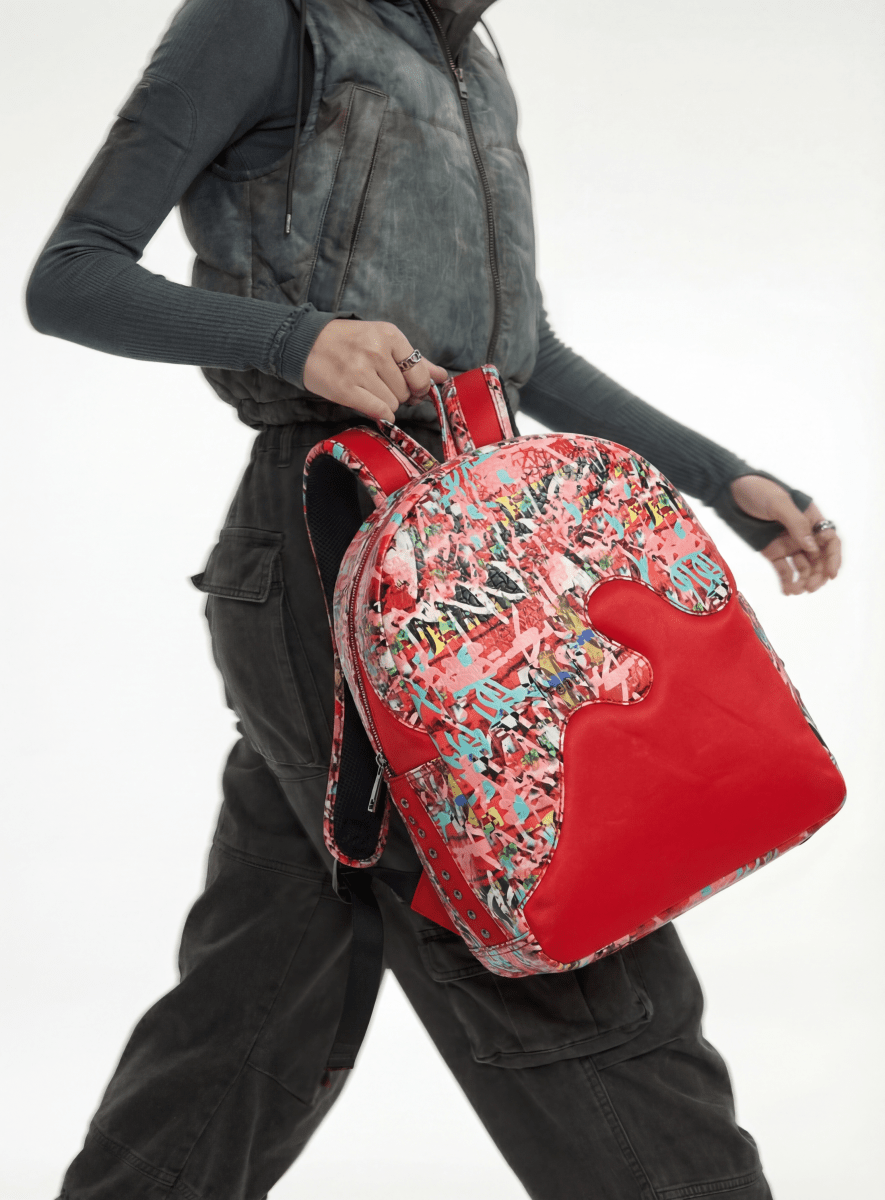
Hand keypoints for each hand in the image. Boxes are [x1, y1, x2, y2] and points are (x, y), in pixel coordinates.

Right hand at [303, 319, 447, 421]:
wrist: (305, 342)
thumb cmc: (347, 342)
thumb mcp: (382, 340)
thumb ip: (414, 359)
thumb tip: (442, 376)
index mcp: (389, 335)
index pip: (420, 372)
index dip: (419, 387)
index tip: (411, 389)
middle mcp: (377, 351)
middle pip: (406, 392)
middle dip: (399, 395)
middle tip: (382, 387)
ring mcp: (361, 371)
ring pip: (393, 404)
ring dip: (386, 404)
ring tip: (369, 390)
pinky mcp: (346, 389)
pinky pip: (379, 411)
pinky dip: (380, 414)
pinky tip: (370, 405)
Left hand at [729, 475, 841, 594]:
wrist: (732, 492)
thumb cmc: (758, 491)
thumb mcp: (779, 503)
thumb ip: (797, 524)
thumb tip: (812, 548)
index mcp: (811, 518)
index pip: (829, 541)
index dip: (833, 558)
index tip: (831, 574)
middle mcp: (803, 534)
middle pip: (818, 558)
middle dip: (818, 574)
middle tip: (810, 587)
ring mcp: (788, 544)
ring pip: (803, 567)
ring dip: (804, 580)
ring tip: (797, 591)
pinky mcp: (773, 552)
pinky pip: (784, 570)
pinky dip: (787, 581)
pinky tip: (787, 591)